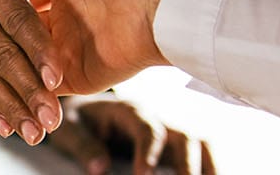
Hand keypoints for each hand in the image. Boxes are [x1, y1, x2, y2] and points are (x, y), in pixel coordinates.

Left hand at [49, 94, 214, 174]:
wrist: (86, 113)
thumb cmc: (77, 122)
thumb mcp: (71, 130)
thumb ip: (84, 146)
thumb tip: (100, 169)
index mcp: (128, 111)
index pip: (147, 128)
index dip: (148, 152)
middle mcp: (156, 119)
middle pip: (183, 137)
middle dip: (186, 166)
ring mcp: (170, 133)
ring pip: (200, 146)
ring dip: (208, 169)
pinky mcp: (176, 148)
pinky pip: (201, 157)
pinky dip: (209, 170)